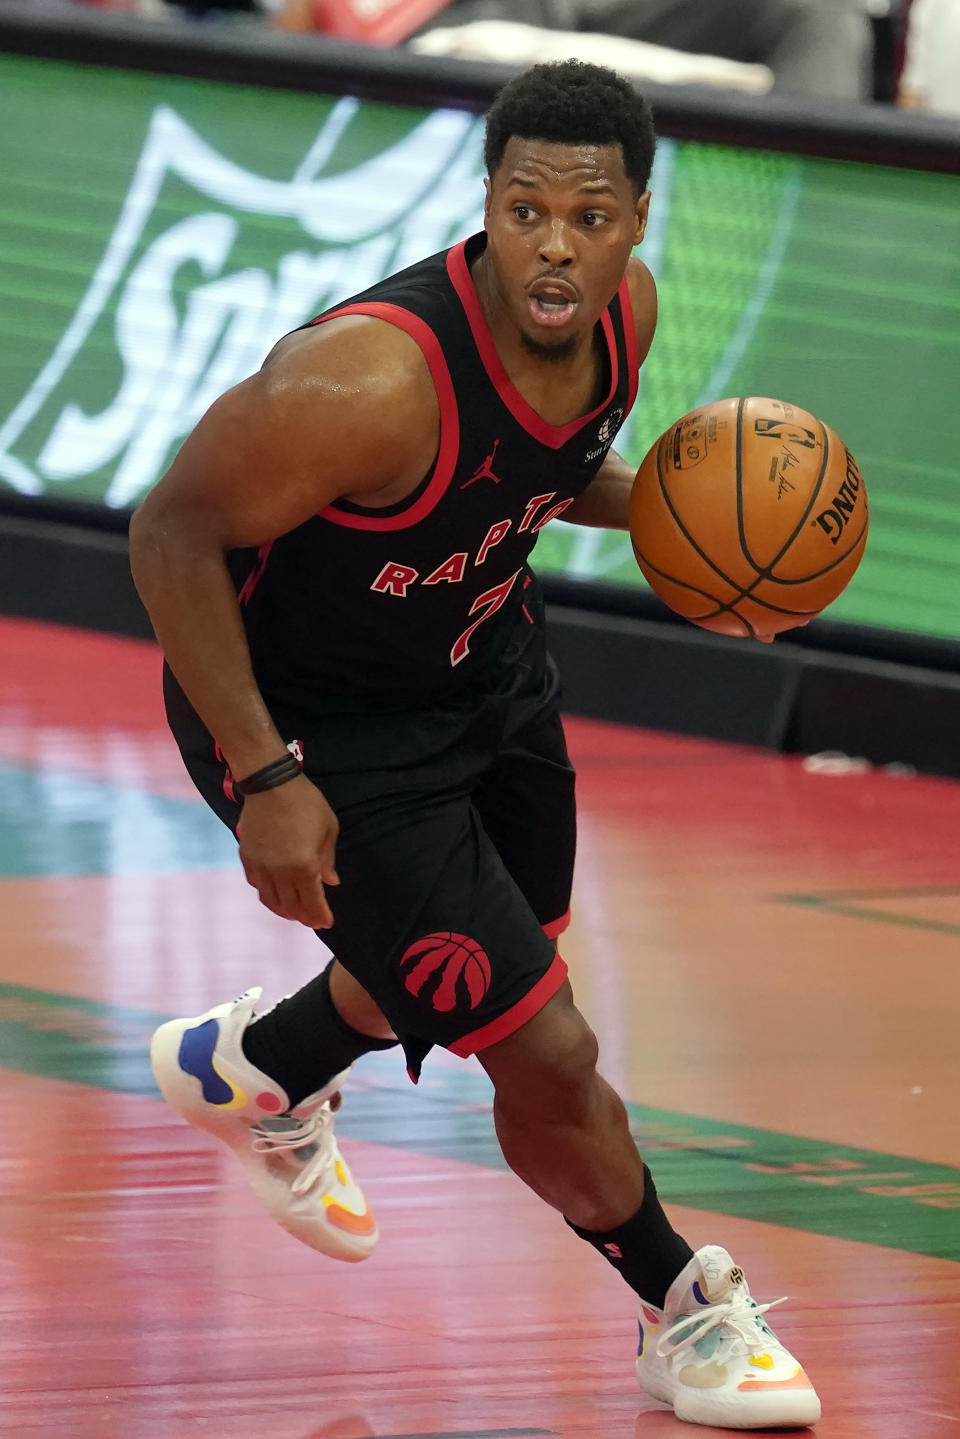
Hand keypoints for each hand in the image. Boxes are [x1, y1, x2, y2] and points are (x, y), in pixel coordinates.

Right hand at [235, 775, 339, 927]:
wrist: (270, 784)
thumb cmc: (305, 803)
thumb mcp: (328, 829)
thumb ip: (328, 860)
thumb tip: (331, 882)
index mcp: (303, 866)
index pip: (312, 902)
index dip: (320, 916)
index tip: (327, 922)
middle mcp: (279, 872)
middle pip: (291, 906)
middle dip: (304, 917)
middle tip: (313, 921)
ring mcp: (260, 866)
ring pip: (271, 900)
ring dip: (284, 910)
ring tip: (295, 912)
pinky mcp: (247, 858)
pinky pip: (257, 885)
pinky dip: (268, 894)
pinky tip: (276, 893)